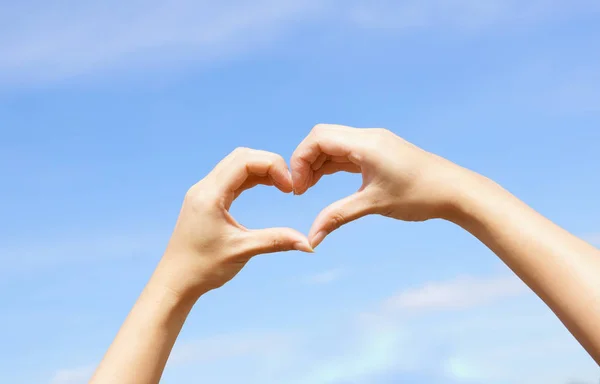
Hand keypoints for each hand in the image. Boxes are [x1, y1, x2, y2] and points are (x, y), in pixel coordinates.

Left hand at [158, 147, 312, 299]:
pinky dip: (251, 178)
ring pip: (236, 165)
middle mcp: (204, 187)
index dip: (272, 166)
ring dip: (261, 170)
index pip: (244, 160)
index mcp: (210, 194)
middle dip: (269, 164)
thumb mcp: (243, 251)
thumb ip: (276, 241)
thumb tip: (309, 244)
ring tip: (282, 186)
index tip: (290, 187)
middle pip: (241, 156)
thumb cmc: (203, 267)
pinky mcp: (206, 200)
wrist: (176, 281)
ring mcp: (203, 192)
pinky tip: (267, 186)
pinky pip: (231, 178)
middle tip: (288, 185)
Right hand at [291, 124, 470, 247]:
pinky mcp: (379, 153)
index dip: (300, 160)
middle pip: (322, 138)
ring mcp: (374, 143)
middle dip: (305, 161)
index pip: (318, 138)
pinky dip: (332, 165)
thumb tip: (311, 239)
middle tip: (301, 189)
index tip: (298, 187)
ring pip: (334, 145)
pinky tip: (324, 181)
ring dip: (317, 164)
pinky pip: (347, 152)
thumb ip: (337, 217)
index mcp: (366, 143)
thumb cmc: (420, 195)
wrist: (456, 192)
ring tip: (308, 188)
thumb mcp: (374, 205)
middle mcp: (368, 137)